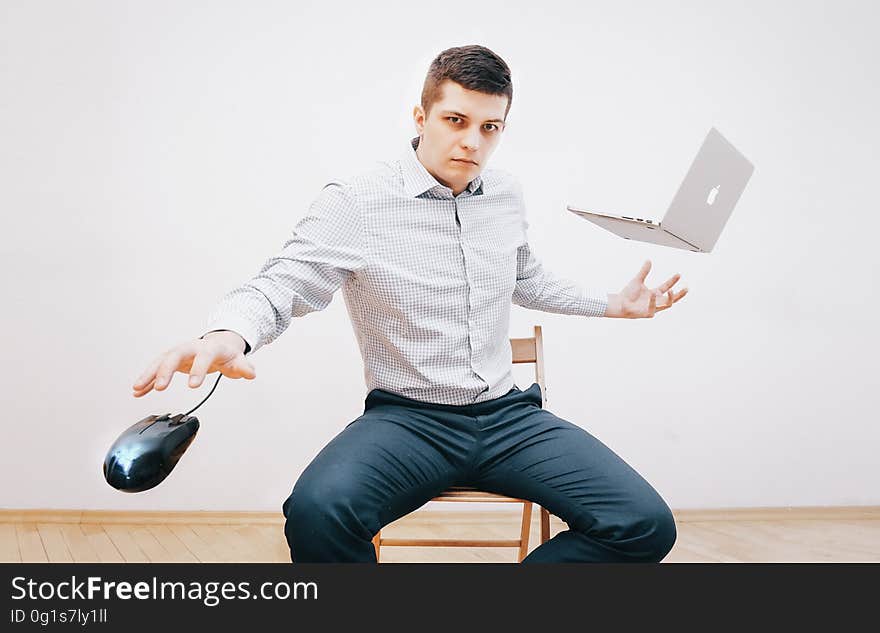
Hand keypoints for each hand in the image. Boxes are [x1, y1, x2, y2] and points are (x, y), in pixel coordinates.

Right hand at [131, 331, 254, 397]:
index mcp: (210, 347)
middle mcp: (191, 347)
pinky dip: (147, 379)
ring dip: (149, 373)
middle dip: (166, 370)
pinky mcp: (172, 359)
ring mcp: (180, 352)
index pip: (203, 356)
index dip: (198, 370)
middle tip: (160, 387)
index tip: (194, 386)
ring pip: (161, 360)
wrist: (220, 344)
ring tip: (137, 388)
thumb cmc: (228, 354)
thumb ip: (243, 367)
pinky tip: (138, 390)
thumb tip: (250, 373)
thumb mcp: (238, 360)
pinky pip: (156, 367)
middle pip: (176, 354)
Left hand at [605, 260, 687, 317]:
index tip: (679, 274)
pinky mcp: (648, 313)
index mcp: (655, 293)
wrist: (619, 303)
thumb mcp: (637, 280)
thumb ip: (644, 271)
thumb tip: (648, 260)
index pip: (666, 286)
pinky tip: (652, 294)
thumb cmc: (627, 294)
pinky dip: (653, 301)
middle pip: (672, 299)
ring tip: (671, 290)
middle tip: (687, 288)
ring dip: (670, 298)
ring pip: (667, 305)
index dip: (673, 281)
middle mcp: (656, 301)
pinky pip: (654, 308)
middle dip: (680, 294)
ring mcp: (653, 308)